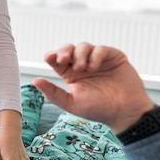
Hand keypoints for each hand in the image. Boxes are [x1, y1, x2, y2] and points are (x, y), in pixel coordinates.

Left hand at [32, 43, 155, 133]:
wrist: (125, 113)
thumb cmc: (98, 110)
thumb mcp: (71, 103)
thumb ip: (53, 93)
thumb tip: (35, 81)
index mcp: (70, 74)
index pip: (57, 59)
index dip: (52, 55)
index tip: (50, 58)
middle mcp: (83, 65)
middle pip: (69, 48)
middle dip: (64, 51)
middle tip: (63, 59)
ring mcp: (98, 60)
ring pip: (83, 46)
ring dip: (80, 54)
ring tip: (82, 68)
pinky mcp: (113, 57)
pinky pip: (101, 49)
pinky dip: (95, 55)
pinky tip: (94, 67)